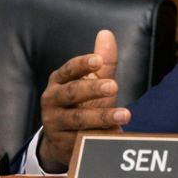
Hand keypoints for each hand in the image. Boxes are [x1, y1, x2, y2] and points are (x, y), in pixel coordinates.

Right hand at [37, 29, 129, 172]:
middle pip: (71, 94)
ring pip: (77, 120)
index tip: (99, 60)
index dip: (83, 64)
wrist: (62, 139)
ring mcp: (55, 124)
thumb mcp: (91, 81)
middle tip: (114, 86)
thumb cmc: (81, 102)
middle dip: (92, 90)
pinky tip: (117, 134)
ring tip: (124, 115)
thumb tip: (106, 33)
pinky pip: (83, 141)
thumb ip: (103, 61)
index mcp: (59, 81)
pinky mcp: (63, 144)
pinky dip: (100, 138)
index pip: (68, 70)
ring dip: (101, 117)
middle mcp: (52, 101)